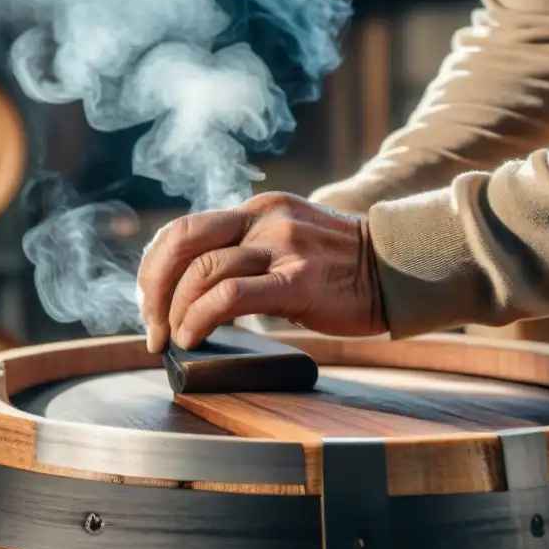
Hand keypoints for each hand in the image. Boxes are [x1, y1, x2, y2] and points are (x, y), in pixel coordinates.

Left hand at [137, 191, 387, 351]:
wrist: (400, 271)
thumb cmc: (343, 267)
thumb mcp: (291, 241)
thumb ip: (250, 253)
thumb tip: (198, 290)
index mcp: (259, 209)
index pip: (184, 229)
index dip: (154, 267)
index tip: (149, 302)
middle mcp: (265, 219)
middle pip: (182, 243)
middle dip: (153, 288)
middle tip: (150, 326)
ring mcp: (283, 247)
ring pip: (202, 271)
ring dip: (175, 312)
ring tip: (173, 340)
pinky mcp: (298, 280)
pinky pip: (230, 295)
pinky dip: (200, 317)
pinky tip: (195, 336)